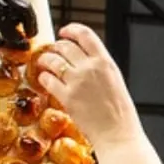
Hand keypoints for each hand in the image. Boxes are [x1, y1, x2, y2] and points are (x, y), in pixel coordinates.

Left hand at [35, 24, 142, 148]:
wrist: (117, 133)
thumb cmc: (120, 113)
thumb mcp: (115, 80)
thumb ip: (100, 68)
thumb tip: (87, 61)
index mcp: (105, 62)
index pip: (85, 34)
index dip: (71, 30)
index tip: (64, 31)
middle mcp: (90, 68)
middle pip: (65, 45)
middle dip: (56, 46)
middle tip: (53, 51)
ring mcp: (77, 82)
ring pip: (53, 60)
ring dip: (46, 59)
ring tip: (44, 63)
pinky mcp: (66, 97)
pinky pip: (48, 80)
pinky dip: (43, 77)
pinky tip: (44, 79)